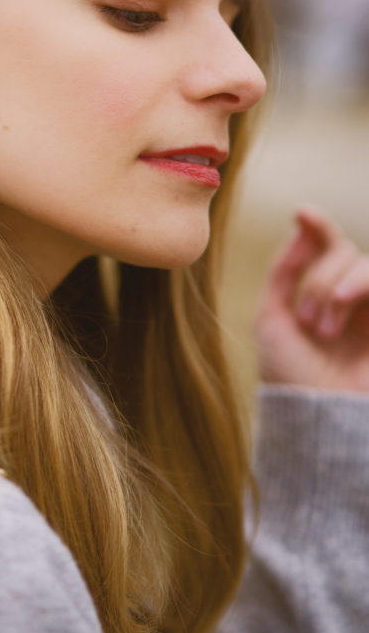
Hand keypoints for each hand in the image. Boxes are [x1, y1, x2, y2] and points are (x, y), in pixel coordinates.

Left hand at [256, 205, 368, 391]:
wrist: (315, 420)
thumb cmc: (290, 374)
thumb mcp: (273, 316)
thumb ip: (285, 268)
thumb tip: (303, 221)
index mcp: (321, 293)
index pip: (328, 245)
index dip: (319, 225)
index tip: (302, 212)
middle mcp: (351, 298)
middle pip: (345, 252)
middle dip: (319, 280)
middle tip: (308, 323)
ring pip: (367, 265)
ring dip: (341, 286)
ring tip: (325, 327)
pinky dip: (363, 286)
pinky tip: (344, 305)